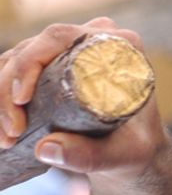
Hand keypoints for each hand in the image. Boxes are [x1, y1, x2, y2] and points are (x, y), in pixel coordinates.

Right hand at [0, 18, 167, 183]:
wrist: (134, 149)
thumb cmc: (135, 147)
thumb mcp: (120, 155)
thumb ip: (90, 155)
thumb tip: (45, 148)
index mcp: (120, 46)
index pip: (60, 38)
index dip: (30, 63)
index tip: (20, 100)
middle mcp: (92, 40)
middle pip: (32, 48)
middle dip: (9, 89)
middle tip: (12, 131)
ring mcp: (67, 50)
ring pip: (15, 60)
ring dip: (1, 97)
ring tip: (7, 137)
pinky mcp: (49, 64)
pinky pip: (12, 71)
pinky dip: (2, 97)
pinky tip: (3, 128)